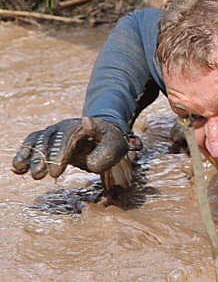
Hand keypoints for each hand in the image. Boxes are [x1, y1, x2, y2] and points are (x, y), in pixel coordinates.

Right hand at [11, 117, 140, 179]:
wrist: (102, 134)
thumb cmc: (109, 141)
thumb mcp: (116, 146)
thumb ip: (107, 154)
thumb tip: (91, 164)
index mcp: (83, 125)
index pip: (68, 135)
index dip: (60, 153)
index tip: (56, 172)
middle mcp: (65, 126)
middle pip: (50, 137)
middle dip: (42, 157)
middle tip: (39, 175)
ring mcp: (55, 132)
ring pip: (38, 139)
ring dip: (30, 155)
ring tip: (22, 171)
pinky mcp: (48, 140)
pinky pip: (33, 143)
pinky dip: (24, 153)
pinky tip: (17, 168)